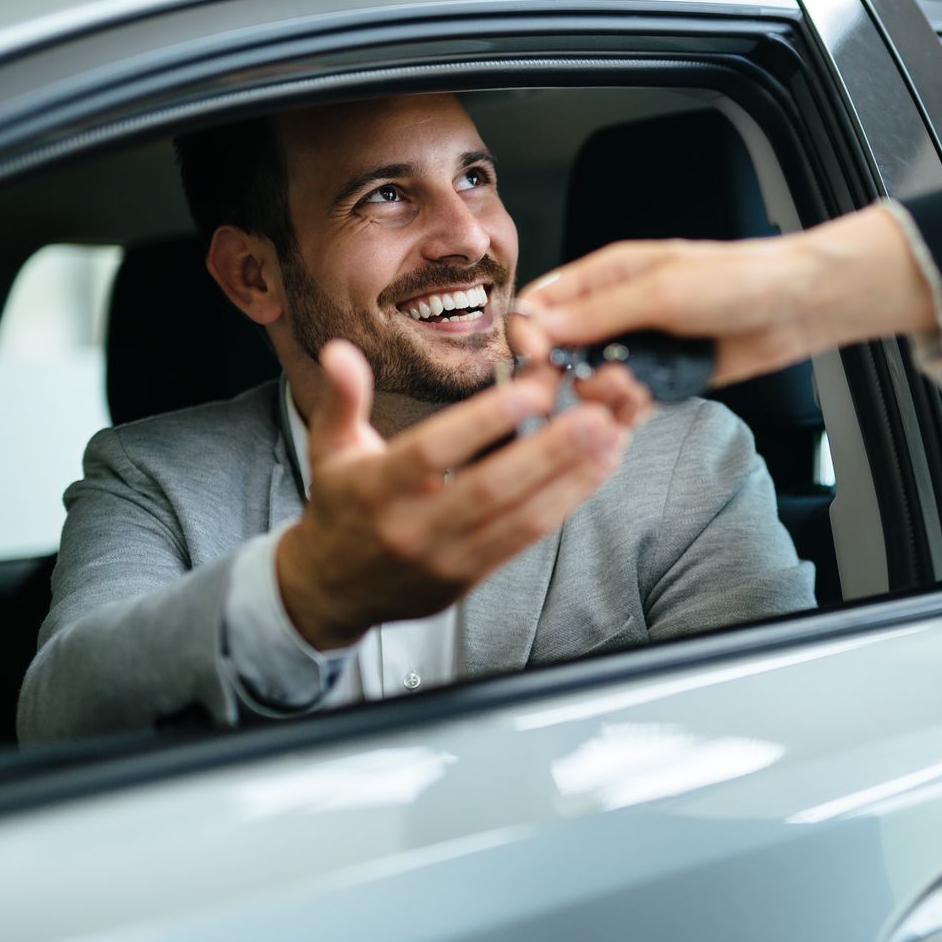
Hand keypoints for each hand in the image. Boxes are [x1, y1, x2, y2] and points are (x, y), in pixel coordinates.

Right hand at [274, 339, 642, 650]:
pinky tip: (595, 472)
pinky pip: (524, 540)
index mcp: (377, 489)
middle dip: (550, 451)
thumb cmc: (340, 507)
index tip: (531, 390)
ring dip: (571, 478)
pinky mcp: (470, 578)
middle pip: (491, 488)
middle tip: (596, 414)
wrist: (332, 591)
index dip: (484, 422)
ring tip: (610, 437)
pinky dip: (564, 504)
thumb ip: (343, 397)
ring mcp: (446, 558)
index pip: (434, 451)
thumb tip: (340, 351)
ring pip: (519, 518)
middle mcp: (414, 527)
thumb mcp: (330, 447)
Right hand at [516, 205, 937, 387]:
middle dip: (566, 374)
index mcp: (607, 275)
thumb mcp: (661, 291)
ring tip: (635, 392)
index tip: (539, 361)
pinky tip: (642, 408)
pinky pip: (627, 404)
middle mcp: (616, 312)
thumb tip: (537, 324)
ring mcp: (640, 347)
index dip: (530, 335)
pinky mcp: (664, 379)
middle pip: (559, 350)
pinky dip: (627, 414)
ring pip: (592, 383)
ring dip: (604, 396)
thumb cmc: (738, 280)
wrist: (798, 306)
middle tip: (593, 386)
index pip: (541, 304)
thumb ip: (598, 312)